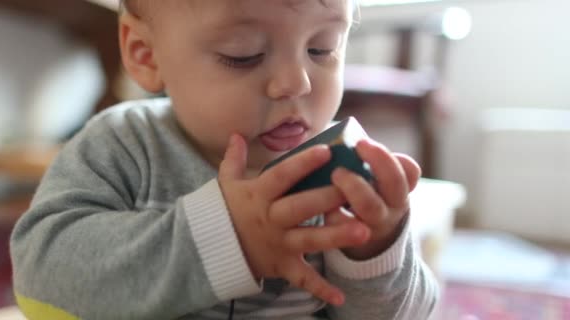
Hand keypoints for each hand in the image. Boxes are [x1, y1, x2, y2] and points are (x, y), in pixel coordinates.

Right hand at [218, 134, 369, 305]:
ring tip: (364, 231)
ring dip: (336, 236)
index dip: (302, 163)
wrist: (211, 250)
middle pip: (301, 207)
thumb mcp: (226, 183)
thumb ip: (233, 159)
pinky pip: (302, 278)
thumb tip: (236, 134)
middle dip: (327, 198)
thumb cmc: (226, 211)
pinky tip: (341, 297)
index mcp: (259, 195)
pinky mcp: (283, 265)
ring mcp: (279, 243)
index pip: (282, 176)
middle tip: (354, 188)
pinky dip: (320, 289)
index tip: (326, 150)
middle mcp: (271, 218)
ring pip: (309, 239)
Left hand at [327, 138, 420, 259]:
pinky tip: (324, 203)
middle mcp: (393, 205)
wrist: (364, 238)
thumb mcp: (375, 179)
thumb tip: (343, 137)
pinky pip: (345, 227)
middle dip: (378, 161)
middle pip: (394, 182)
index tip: (363, 142)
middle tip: (355, 147)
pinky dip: (334, 214)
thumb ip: (367, 162)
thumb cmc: (366, 194)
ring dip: (354, 187)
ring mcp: (376, 223)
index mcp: (400, 187)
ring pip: (371, 206)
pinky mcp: (354, 238)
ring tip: (336, 173)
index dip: (389, 157)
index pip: (409, 171)